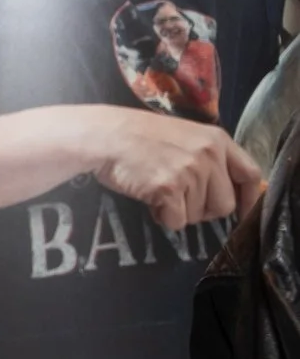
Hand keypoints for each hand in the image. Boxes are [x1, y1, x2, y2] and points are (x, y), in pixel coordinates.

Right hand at [71, 105, 264, 232]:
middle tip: (182, 201)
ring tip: (160, 192)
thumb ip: (210, 158)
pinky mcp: (169, 189)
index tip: (243, 213)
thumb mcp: (187, 138)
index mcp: (218, 141)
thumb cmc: (142, 138)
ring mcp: (190, 172)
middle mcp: (209, 156)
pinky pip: (177, 221)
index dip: (250, 199)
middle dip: (205, 211)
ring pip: (199, 216)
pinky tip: (150, 198)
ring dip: (179, 212)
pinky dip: (163, 216)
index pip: (251, 175)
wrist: (107, 136)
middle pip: (225, 204)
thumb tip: (228, 191)